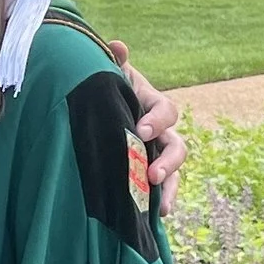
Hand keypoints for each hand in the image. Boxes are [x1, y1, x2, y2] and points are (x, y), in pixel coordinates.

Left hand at [103, 37, 187, 217]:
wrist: (86, 105)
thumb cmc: (97, 87)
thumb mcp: (103, 73)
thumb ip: (111, 62)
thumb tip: (117, 46)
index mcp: (150, 103)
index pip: (166, 111)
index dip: (157, 120)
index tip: (141, 129)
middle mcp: (157, 131)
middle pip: (177, 146)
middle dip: (168, 161)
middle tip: (152, 175)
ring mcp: (153, 154)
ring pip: (173, 172)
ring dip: (170, 187)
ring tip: (161, 206)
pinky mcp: (144, 173)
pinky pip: (158, 190)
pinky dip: (160, 201)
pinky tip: (156, 217)